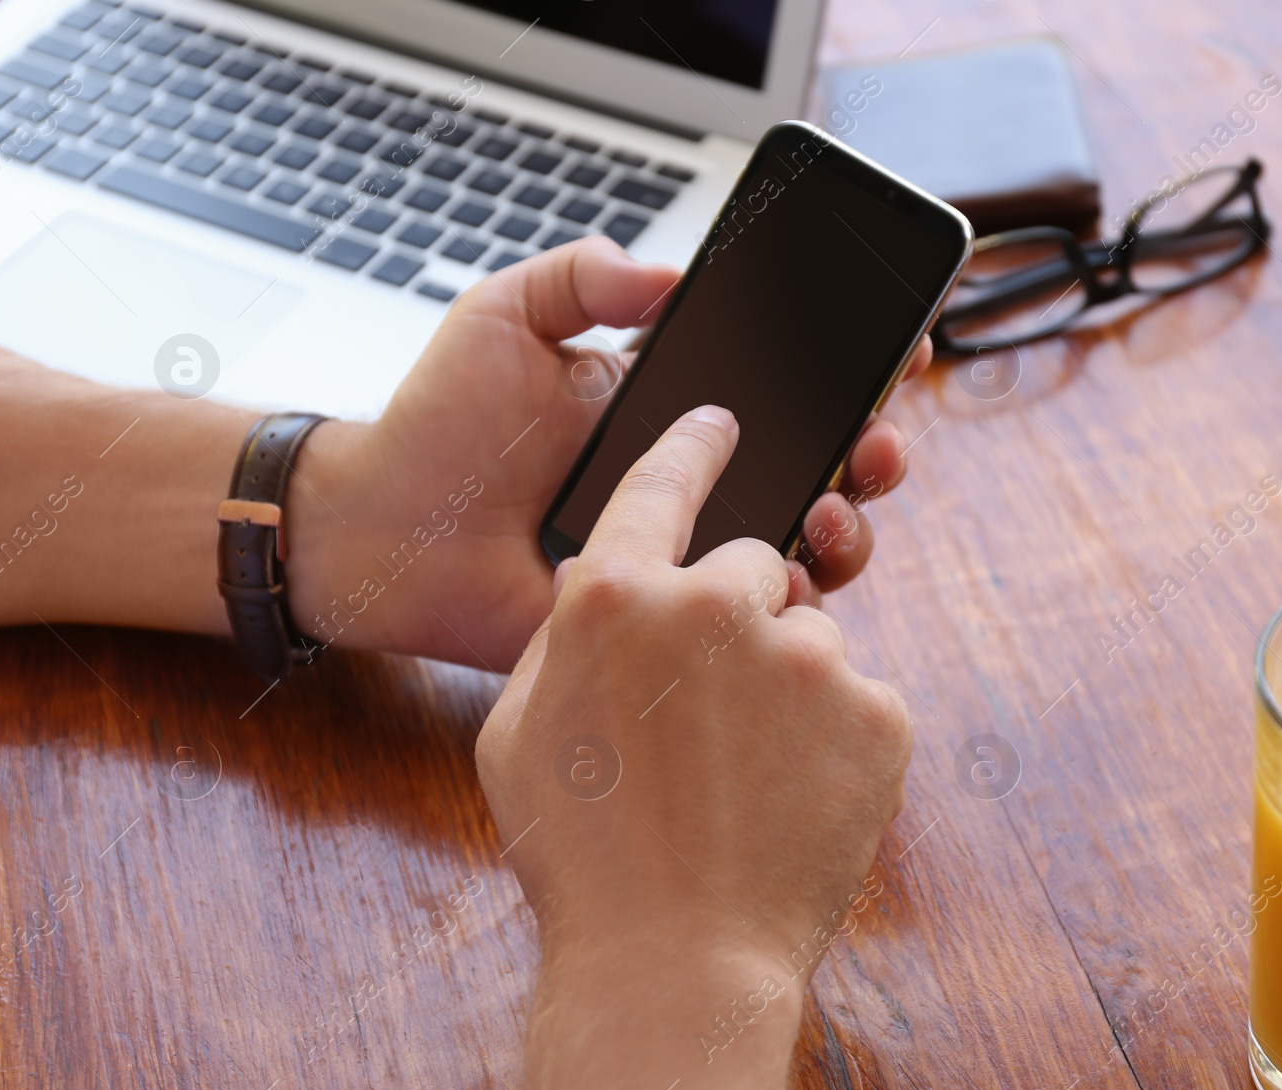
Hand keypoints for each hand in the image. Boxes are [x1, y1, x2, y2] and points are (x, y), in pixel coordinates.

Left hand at [287, 237, 931, 668]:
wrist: (382, 534)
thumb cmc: (438, 426)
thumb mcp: (506, 316)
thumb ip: (583, 275)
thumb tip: (668, 271)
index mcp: (674, 413)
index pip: (787, 388)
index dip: (852, 369)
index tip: (900, 345)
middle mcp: (696, 485)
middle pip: (820, 469)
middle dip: (872, 451)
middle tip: (876, 441)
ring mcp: (686, 557)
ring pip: (804, 548)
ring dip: (847, 526)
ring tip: (829, 509)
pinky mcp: (665, 626)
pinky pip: (749, 624)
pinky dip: (788, 606)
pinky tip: (785, 583)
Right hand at [474, 406, 911, 1089]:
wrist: (674, 962)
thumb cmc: (580, 855)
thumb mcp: (521, 731)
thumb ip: (568, 635)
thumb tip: (611, 586)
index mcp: (616, 597)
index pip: (664, 479)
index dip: (693, 446)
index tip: (723, 422)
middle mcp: (716, 605)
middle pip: (750, 567)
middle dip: (733, 621)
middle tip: (705, 717)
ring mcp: (808, 658)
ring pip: (807, 640)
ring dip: (784, 688)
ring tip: (744, 780)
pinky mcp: (878, 713)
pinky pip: (858, 701)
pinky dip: (833, 741)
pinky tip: (791, 799)